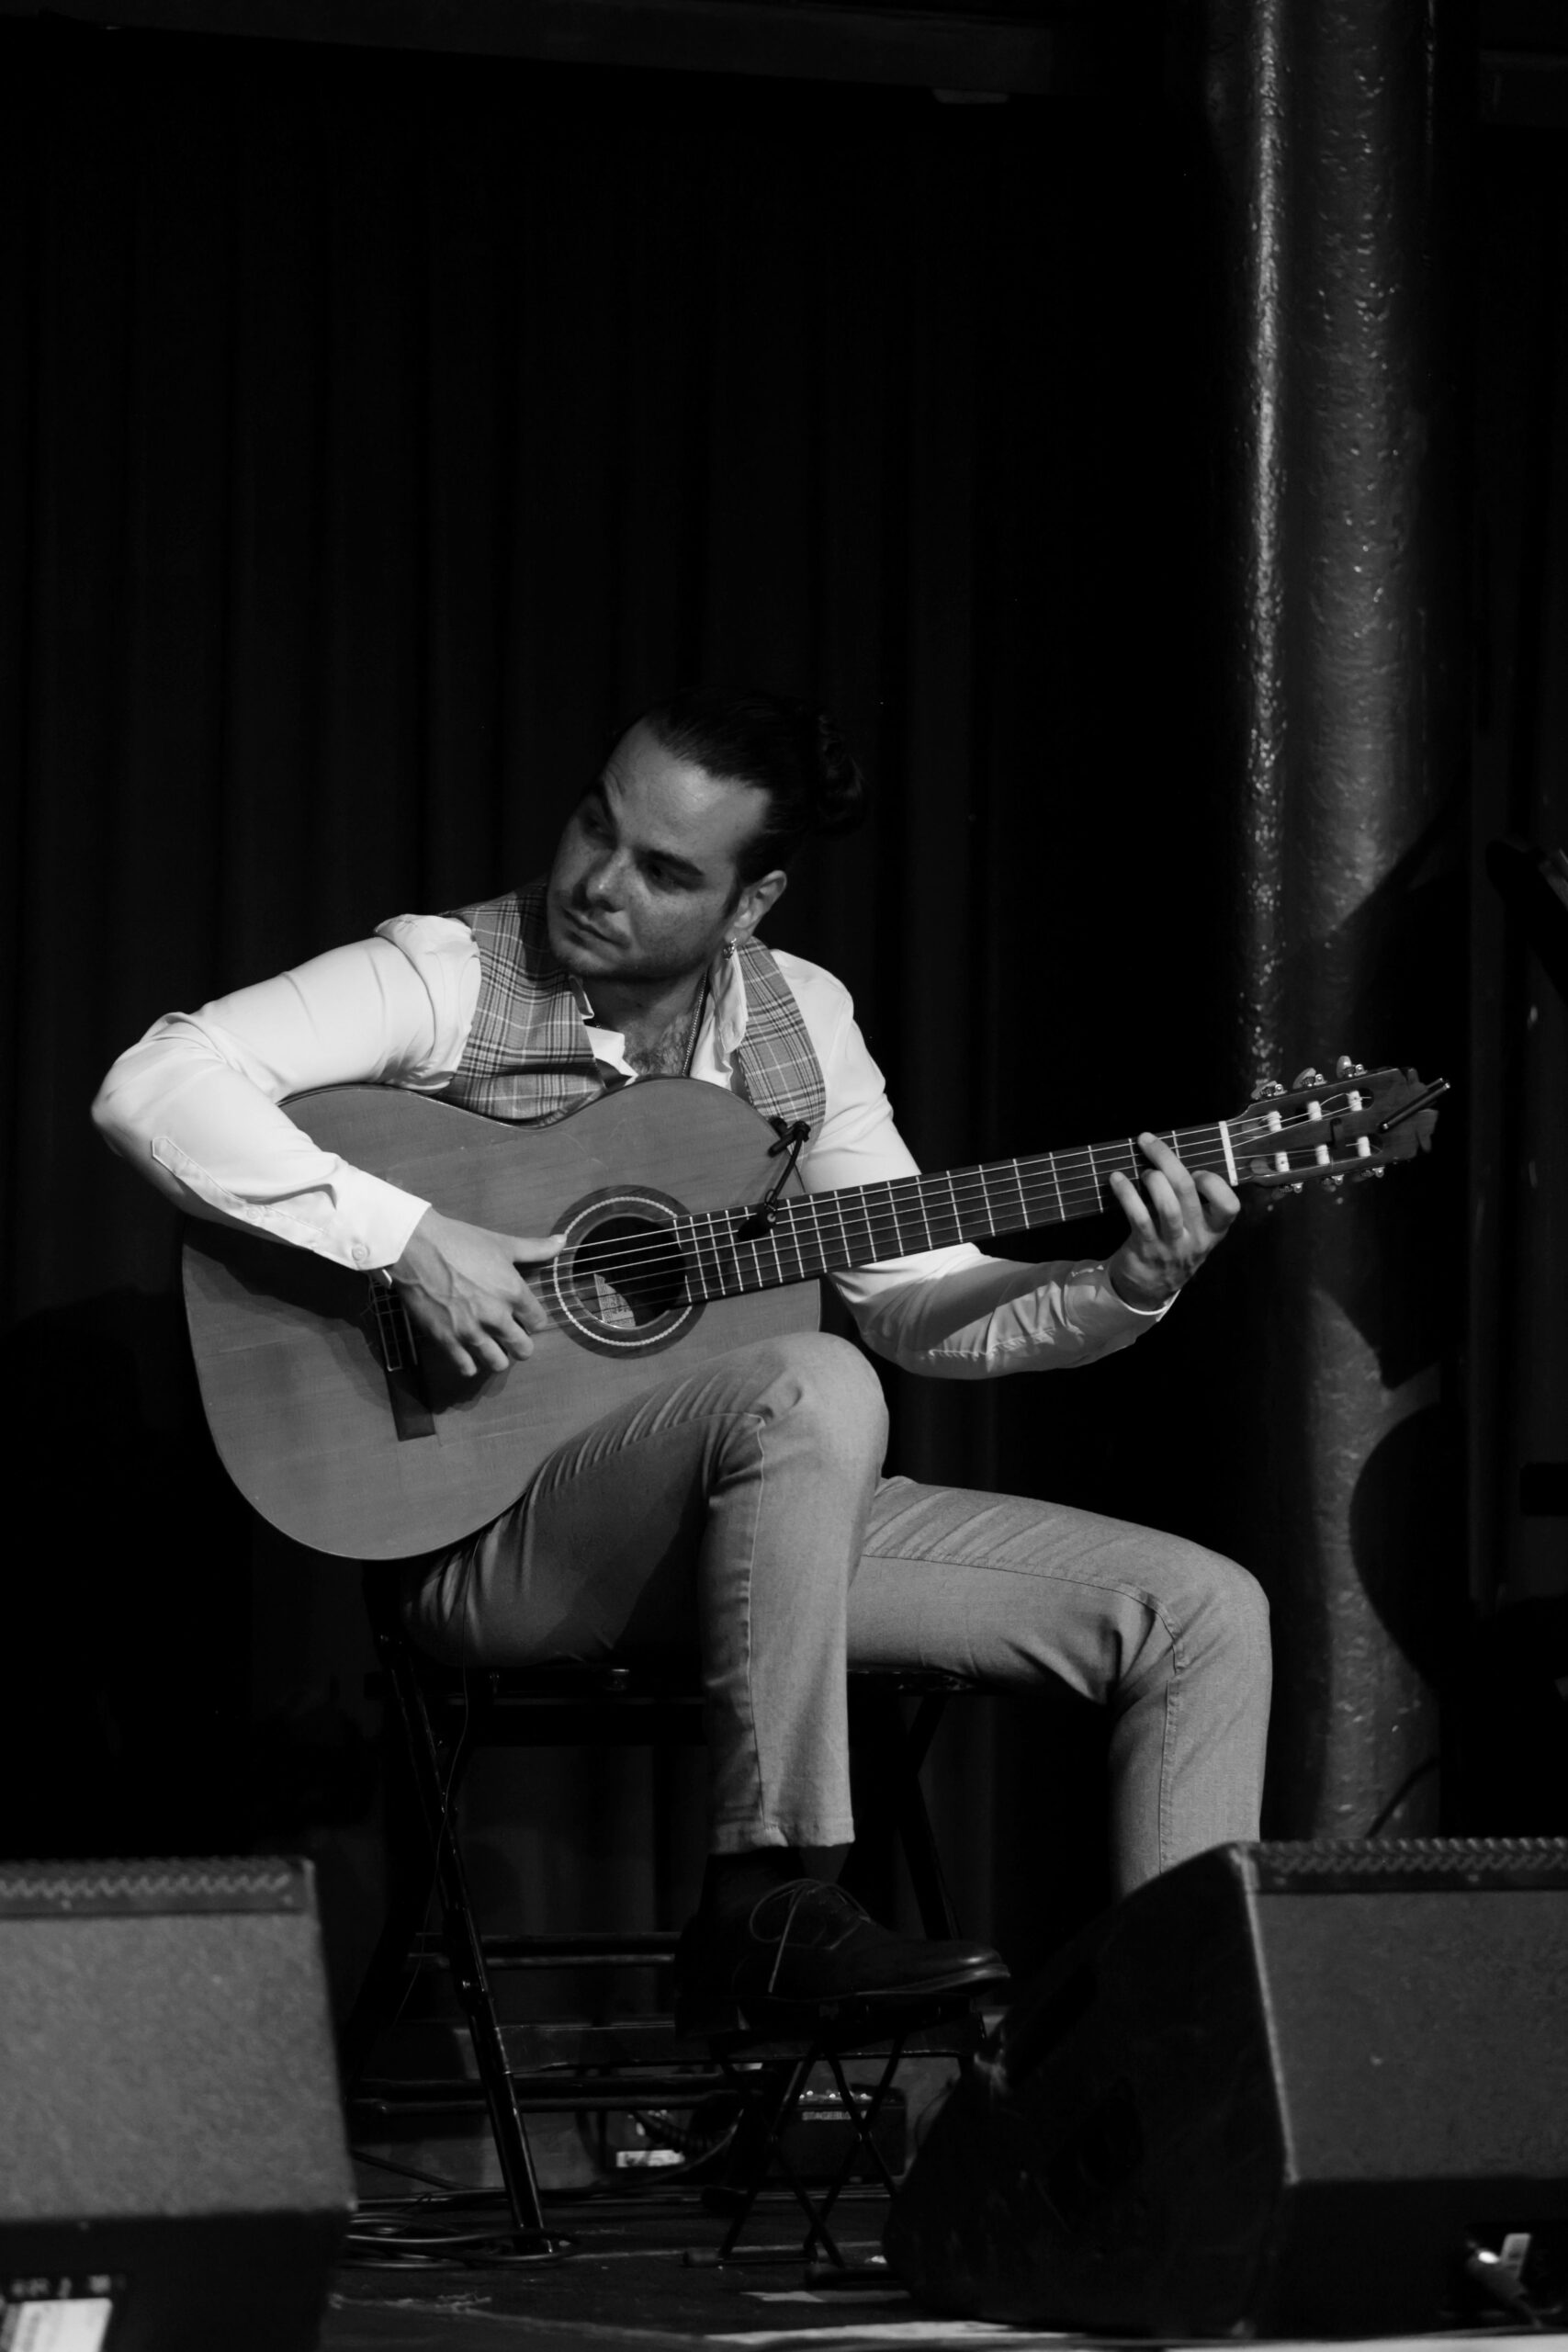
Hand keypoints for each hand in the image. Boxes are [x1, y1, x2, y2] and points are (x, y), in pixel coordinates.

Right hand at [391, 1208, 563, 1377]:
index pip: (539, 1323)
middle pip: (523, 1349)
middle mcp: (497, 1317)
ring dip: (497, 1356)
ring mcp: (471, 1331)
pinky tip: (467, 1352)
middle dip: (520, 1344)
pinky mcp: (447, 1340)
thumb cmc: (460, 1241)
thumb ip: (535, 1249)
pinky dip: (470, 1364)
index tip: (522, 1316)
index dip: (531, 1320)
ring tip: (490, 1346)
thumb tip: (562, 1241)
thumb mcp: (502, 1244)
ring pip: (498, 1363)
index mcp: (514, 1293)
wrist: (416, 1247)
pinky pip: (467, 1368)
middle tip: (509, 1336)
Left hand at [1106, 1133, 1238, 1310]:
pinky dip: (1126, 1194)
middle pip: (1188, 1192)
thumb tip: (1172, 1159)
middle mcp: (1196, 1238)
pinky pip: (1138, 1217)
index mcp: (1214, 1230)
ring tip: (1142, 1170)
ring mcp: (1171, 1245)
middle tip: (1148, 1141)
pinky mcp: (1146, 1249)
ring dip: (1152, 1180)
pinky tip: (1117, 1180)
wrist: (1149, 1290)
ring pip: (1167, 1206)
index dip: (1213, 1182)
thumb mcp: (1195, 1231)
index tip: (1195, 1171)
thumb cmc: (1174, 1248)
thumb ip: (1193, 1203)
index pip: (1229, 1205)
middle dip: (1167, 1160)